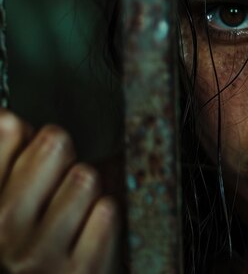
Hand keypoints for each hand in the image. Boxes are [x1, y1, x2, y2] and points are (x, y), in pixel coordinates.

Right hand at [0, 109, 119, 272]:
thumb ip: (10, 162)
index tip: (32, 151)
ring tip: (76, 214)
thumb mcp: (11, 205)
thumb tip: (8, 118)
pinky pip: (107, 210)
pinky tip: (89, 234)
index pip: (8, 131)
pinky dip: (105, 218)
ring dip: (88, 192)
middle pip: (55, 144)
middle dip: (66, 157)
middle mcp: (2, 229)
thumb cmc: (36, 249)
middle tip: (61, 182)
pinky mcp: (81, 269)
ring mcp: (40, 253)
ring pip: (86, 177)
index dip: (29, 136)